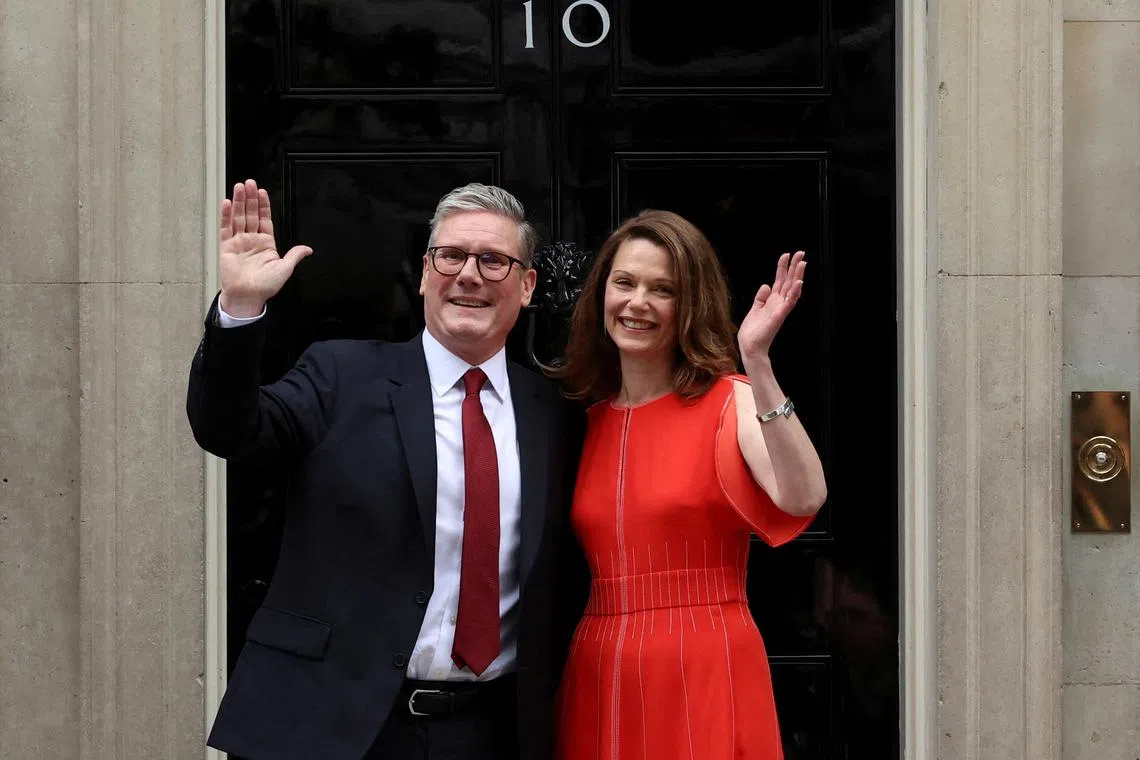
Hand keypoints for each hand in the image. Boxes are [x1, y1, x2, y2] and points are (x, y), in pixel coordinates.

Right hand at [219, 179, 312, 316]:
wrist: (248, 297)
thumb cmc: (265, 286)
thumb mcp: (285, 269)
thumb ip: (294, 256)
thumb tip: (307, 249)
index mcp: (266, 244)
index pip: (265, 219)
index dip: (263, 206)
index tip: (262, 192)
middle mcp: (252, 240)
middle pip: (250, 214)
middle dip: (250, 198)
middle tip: (250, 183)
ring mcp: (239, 242)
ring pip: (238, 217)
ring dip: (238, 202)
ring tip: (239, 187)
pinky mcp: (227, 247)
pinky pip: (226, 228)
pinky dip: (226, 215)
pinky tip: (227, 203)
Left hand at [738, 251, 805, 365]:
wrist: (750, 347)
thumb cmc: (752, 332)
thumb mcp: (754, 309)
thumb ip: (761, 298)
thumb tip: (766, 285)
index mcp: (772, 301)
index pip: (780, 280)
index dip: (783, 268)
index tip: (786, 255)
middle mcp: (778, 303)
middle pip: (788, 281)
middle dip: (794, 267)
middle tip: (801, 253)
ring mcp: (780, 309)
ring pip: (791, 289)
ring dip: (797, 276)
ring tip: (802, 263)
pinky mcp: (779, 316)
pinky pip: (789, 302)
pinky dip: (794, 292)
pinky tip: (798, 282)